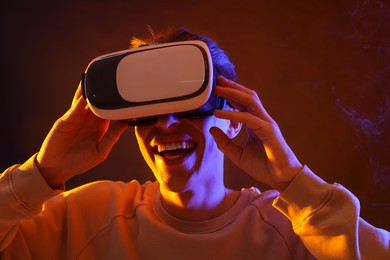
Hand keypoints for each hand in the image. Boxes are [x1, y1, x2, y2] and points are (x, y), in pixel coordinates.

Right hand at [36, 83, 127, 188]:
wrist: (57, 168)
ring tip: (97, 76)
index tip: (128, 93)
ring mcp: (77, 118)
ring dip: (90, 90)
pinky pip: (74, 109)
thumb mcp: (100, 151)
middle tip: (115, 78)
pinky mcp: (66, 120)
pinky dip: (80, 102)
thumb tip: (125, 123)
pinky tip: (86, 95)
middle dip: (104, 91)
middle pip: (98, 101)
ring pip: (85, 100)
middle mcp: (89, 119)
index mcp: (100, 125)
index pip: (111, 110)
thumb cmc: (80, 162)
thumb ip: (112, 137)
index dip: (117, 102)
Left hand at [210, 76, 302, 191]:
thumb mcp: (238, 155)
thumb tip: (212, 129)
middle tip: (218, 80)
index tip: (218, 88)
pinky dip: (233, 114)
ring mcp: (266, 123)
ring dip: (233, 93)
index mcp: (255, 124)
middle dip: (232, 87)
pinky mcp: (268, 131)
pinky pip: (248, 118)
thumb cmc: (264, 167)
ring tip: (219, 89)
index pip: (243, 104)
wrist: (281, 178)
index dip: (231, 94)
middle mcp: (261, 120)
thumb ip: (225, 143)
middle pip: (247, 97)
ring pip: (250, 101)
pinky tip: (220, 112)